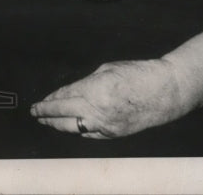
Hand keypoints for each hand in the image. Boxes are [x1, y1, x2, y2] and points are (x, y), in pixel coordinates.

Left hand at [29, 59, 193, 138]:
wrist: (167, 90)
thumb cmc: (139, 74)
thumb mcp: (107, 69)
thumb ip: (87, 82)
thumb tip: (72, 92)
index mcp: (94, 90)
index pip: (63, 97)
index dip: (49, 100)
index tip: (39, 101)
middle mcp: (98, 110)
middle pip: (63, 114)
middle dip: (46, 114)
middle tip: (35, 113)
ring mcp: (107, 125)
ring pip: (74, 128)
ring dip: (58, 125)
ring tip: (46, 121)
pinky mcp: (115, 134)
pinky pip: (90, 134)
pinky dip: (78, 130)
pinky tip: (70, 126)